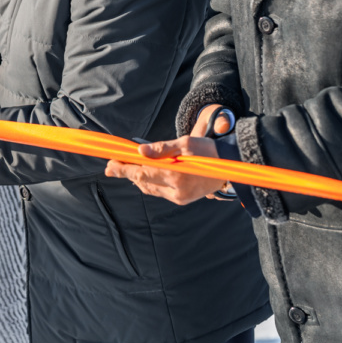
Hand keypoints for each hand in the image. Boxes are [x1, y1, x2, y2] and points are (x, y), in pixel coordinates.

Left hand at [105, 136, 226, 205]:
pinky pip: (159, 191)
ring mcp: (179, 197)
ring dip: (136, 178)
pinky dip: (149, 182)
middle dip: (126, 173)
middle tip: (111, 166)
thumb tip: (139, 151)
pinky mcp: (182, 199)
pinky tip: (144, 174)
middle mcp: (176, 191)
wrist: (232, 165)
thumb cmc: (209, 150)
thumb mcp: (186, 143)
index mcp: (176, 176)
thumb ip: (161, 148)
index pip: (141, 174)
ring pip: (150, 189)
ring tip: (125, 167)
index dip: (123, 170)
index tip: (109, 164)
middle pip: (143, 183)